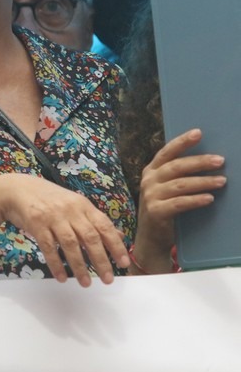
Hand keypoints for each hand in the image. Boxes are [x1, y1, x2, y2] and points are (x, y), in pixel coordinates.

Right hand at [0, 175, 129, 286]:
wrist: (17, 189)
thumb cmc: (48, 199)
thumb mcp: (74, 205)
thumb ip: (94, 220)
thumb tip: (119, 236)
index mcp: (83, 205)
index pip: (104, 226)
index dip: (115, 245)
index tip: (123, 263)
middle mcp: (70, 210)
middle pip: (90, 237)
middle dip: (101, 260)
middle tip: (108, 279)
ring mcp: (52, 216)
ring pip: (70, 244)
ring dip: (79, 266)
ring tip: (86, 283)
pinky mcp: (36, 224)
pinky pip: (48, 247)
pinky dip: (56, 264)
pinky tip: (62, 277)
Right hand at [133, 128, 224, 272]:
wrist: (151, 239)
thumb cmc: (165, 210)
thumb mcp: (167, 189)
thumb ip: (178, 176)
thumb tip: (210, 163)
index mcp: (151, 171)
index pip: (166, 152)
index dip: (182, 142)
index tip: (198, 133)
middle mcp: (148, 181)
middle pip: (175, 167)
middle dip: (199, 162)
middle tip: (220, 161)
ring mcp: (150, 196)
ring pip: (180, 184)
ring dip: (203, 182)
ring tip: (222, 181)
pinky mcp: (155, 212)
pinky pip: (179, 203)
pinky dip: (196, 200)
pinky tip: (210, 198)